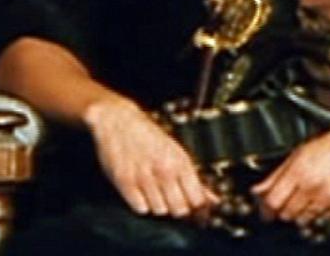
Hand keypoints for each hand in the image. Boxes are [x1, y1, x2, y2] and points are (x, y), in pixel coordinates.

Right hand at [84, 96, 218, 218]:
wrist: (117, 120)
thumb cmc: (146, 134)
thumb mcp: (175, 152)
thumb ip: (194, 179)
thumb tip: (212, 199)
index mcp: (179, 161)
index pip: (197, 199)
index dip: (198, 209)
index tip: (196, 210)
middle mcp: (163, 170)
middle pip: (179, 209)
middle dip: (178, 208)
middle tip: (173, 199)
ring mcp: (144, 177)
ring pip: (160, 210)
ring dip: (159, 205)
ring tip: (154, 191)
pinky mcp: (125, 182)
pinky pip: (140, 208)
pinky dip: (141, 204)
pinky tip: (141, 192)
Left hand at [251, 124, 329, 224]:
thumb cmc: (329, 146)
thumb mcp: (296, 155)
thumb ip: (276, 175)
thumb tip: (260, 189)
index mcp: (298, 173)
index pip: (274, 201)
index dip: (266, 208)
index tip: (264, 209)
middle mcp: (311, 187)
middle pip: (287, 214)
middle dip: (280, 210)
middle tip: (280, 203)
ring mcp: (325, 198)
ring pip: (302, 219)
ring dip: (296, 214)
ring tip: (298, 201)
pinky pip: (319, 217)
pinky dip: (313, 213)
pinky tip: (313, 201)